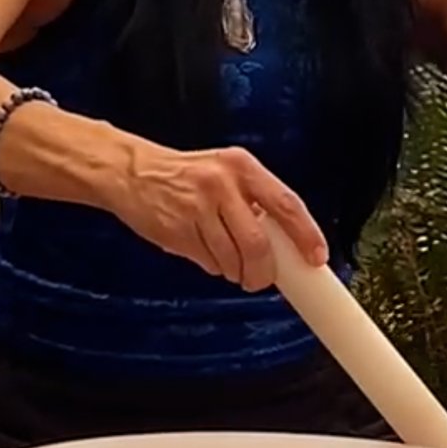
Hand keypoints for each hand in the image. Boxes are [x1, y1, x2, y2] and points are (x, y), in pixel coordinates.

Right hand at [108, 141, 327, 291]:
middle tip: (262, 280)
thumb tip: (285, 244)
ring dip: (235, 272)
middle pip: (257, 244)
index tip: (316, 257)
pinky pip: (207, 262)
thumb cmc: (186, 176)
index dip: (306, 235)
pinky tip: (204, 251)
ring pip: (232, 260)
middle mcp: (221, 184)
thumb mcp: (225, 172)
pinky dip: (212, 266)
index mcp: (242, 167)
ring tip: (228, 263)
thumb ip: (254, 200)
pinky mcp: (177, 231)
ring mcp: (197, 208)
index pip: (286, 204)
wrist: (130, 172)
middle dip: (263, 272)